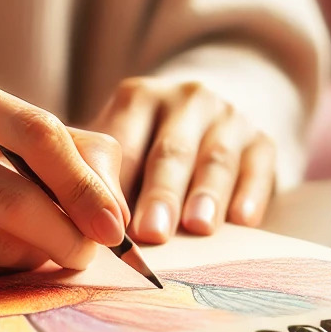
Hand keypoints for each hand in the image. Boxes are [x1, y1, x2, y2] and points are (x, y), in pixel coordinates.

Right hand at [0, 61, 128, 273]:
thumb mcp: (7, 126)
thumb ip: (77, 153)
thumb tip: (117, 215)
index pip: (33, 131)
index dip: (83, 183)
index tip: (115, 226)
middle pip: (10, 194)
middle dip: (66, 232)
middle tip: (92, 254)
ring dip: (36, 255)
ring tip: (52, 250)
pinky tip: (5, 256)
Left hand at [90, 78, 274, 242]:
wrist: (221, 106)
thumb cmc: (152, 142)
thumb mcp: (123, 140)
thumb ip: (98, 176)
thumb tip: (66, 232)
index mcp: (139, 98)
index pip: (122, 145)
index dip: (112, 186)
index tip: (102, 225)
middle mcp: (186, 100)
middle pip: (170, 151)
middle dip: (160, 192)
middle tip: (149, 232)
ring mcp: (229, 117)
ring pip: (216, 158)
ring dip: (206, 195)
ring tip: (197, 227)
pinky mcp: (263, 139)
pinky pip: (258, 166)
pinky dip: (250, 194)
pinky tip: (242, 220)